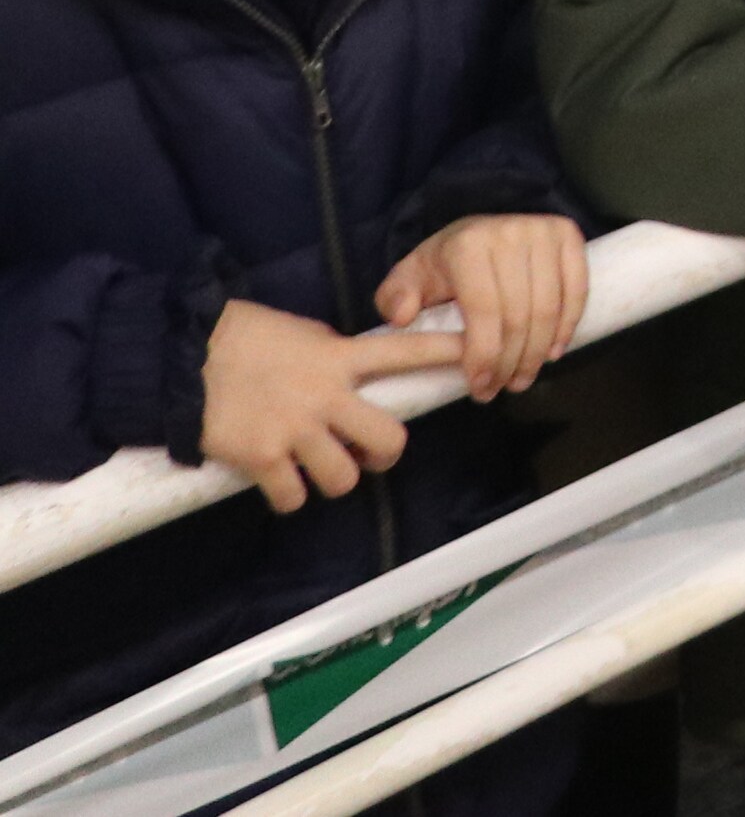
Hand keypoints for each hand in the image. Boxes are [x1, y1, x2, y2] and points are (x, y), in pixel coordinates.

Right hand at [199, 301, 442, 508]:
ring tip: (316, 468)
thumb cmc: (242, 338)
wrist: (181, 358)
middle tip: (368, 453)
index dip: (445, 353)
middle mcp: (326, 395)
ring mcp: (295, 429)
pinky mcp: (261, 457)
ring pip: (344, 478)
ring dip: (335, 479)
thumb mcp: (302, 333)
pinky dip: (290, 497)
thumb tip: (353, 371)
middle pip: (388, 440)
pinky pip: (293, 497)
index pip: (405, 351)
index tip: (476, 355)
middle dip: (384, 454)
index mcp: (339, 356)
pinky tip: (281, 482)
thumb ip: (335, 354)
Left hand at [377, 214, 591, 397]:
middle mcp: (509, 233)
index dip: (485, 355)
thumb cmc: (442, 265)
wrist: (477, 231)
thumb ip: (394, 298)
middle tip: (501, 388)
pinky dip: (568, 325)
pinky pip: (577, 288)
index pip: (485, 310)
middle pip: (519, 314)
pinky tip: (553, 351)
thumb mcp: (408, 278)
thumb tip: (404, 316)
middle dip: (511, 361)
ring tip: (523, 377)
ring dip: (538, 352)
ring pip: (549, 307)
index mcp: (467, 246)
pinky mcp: (568, 234)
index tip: (479, 387)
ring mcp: (542, 231)